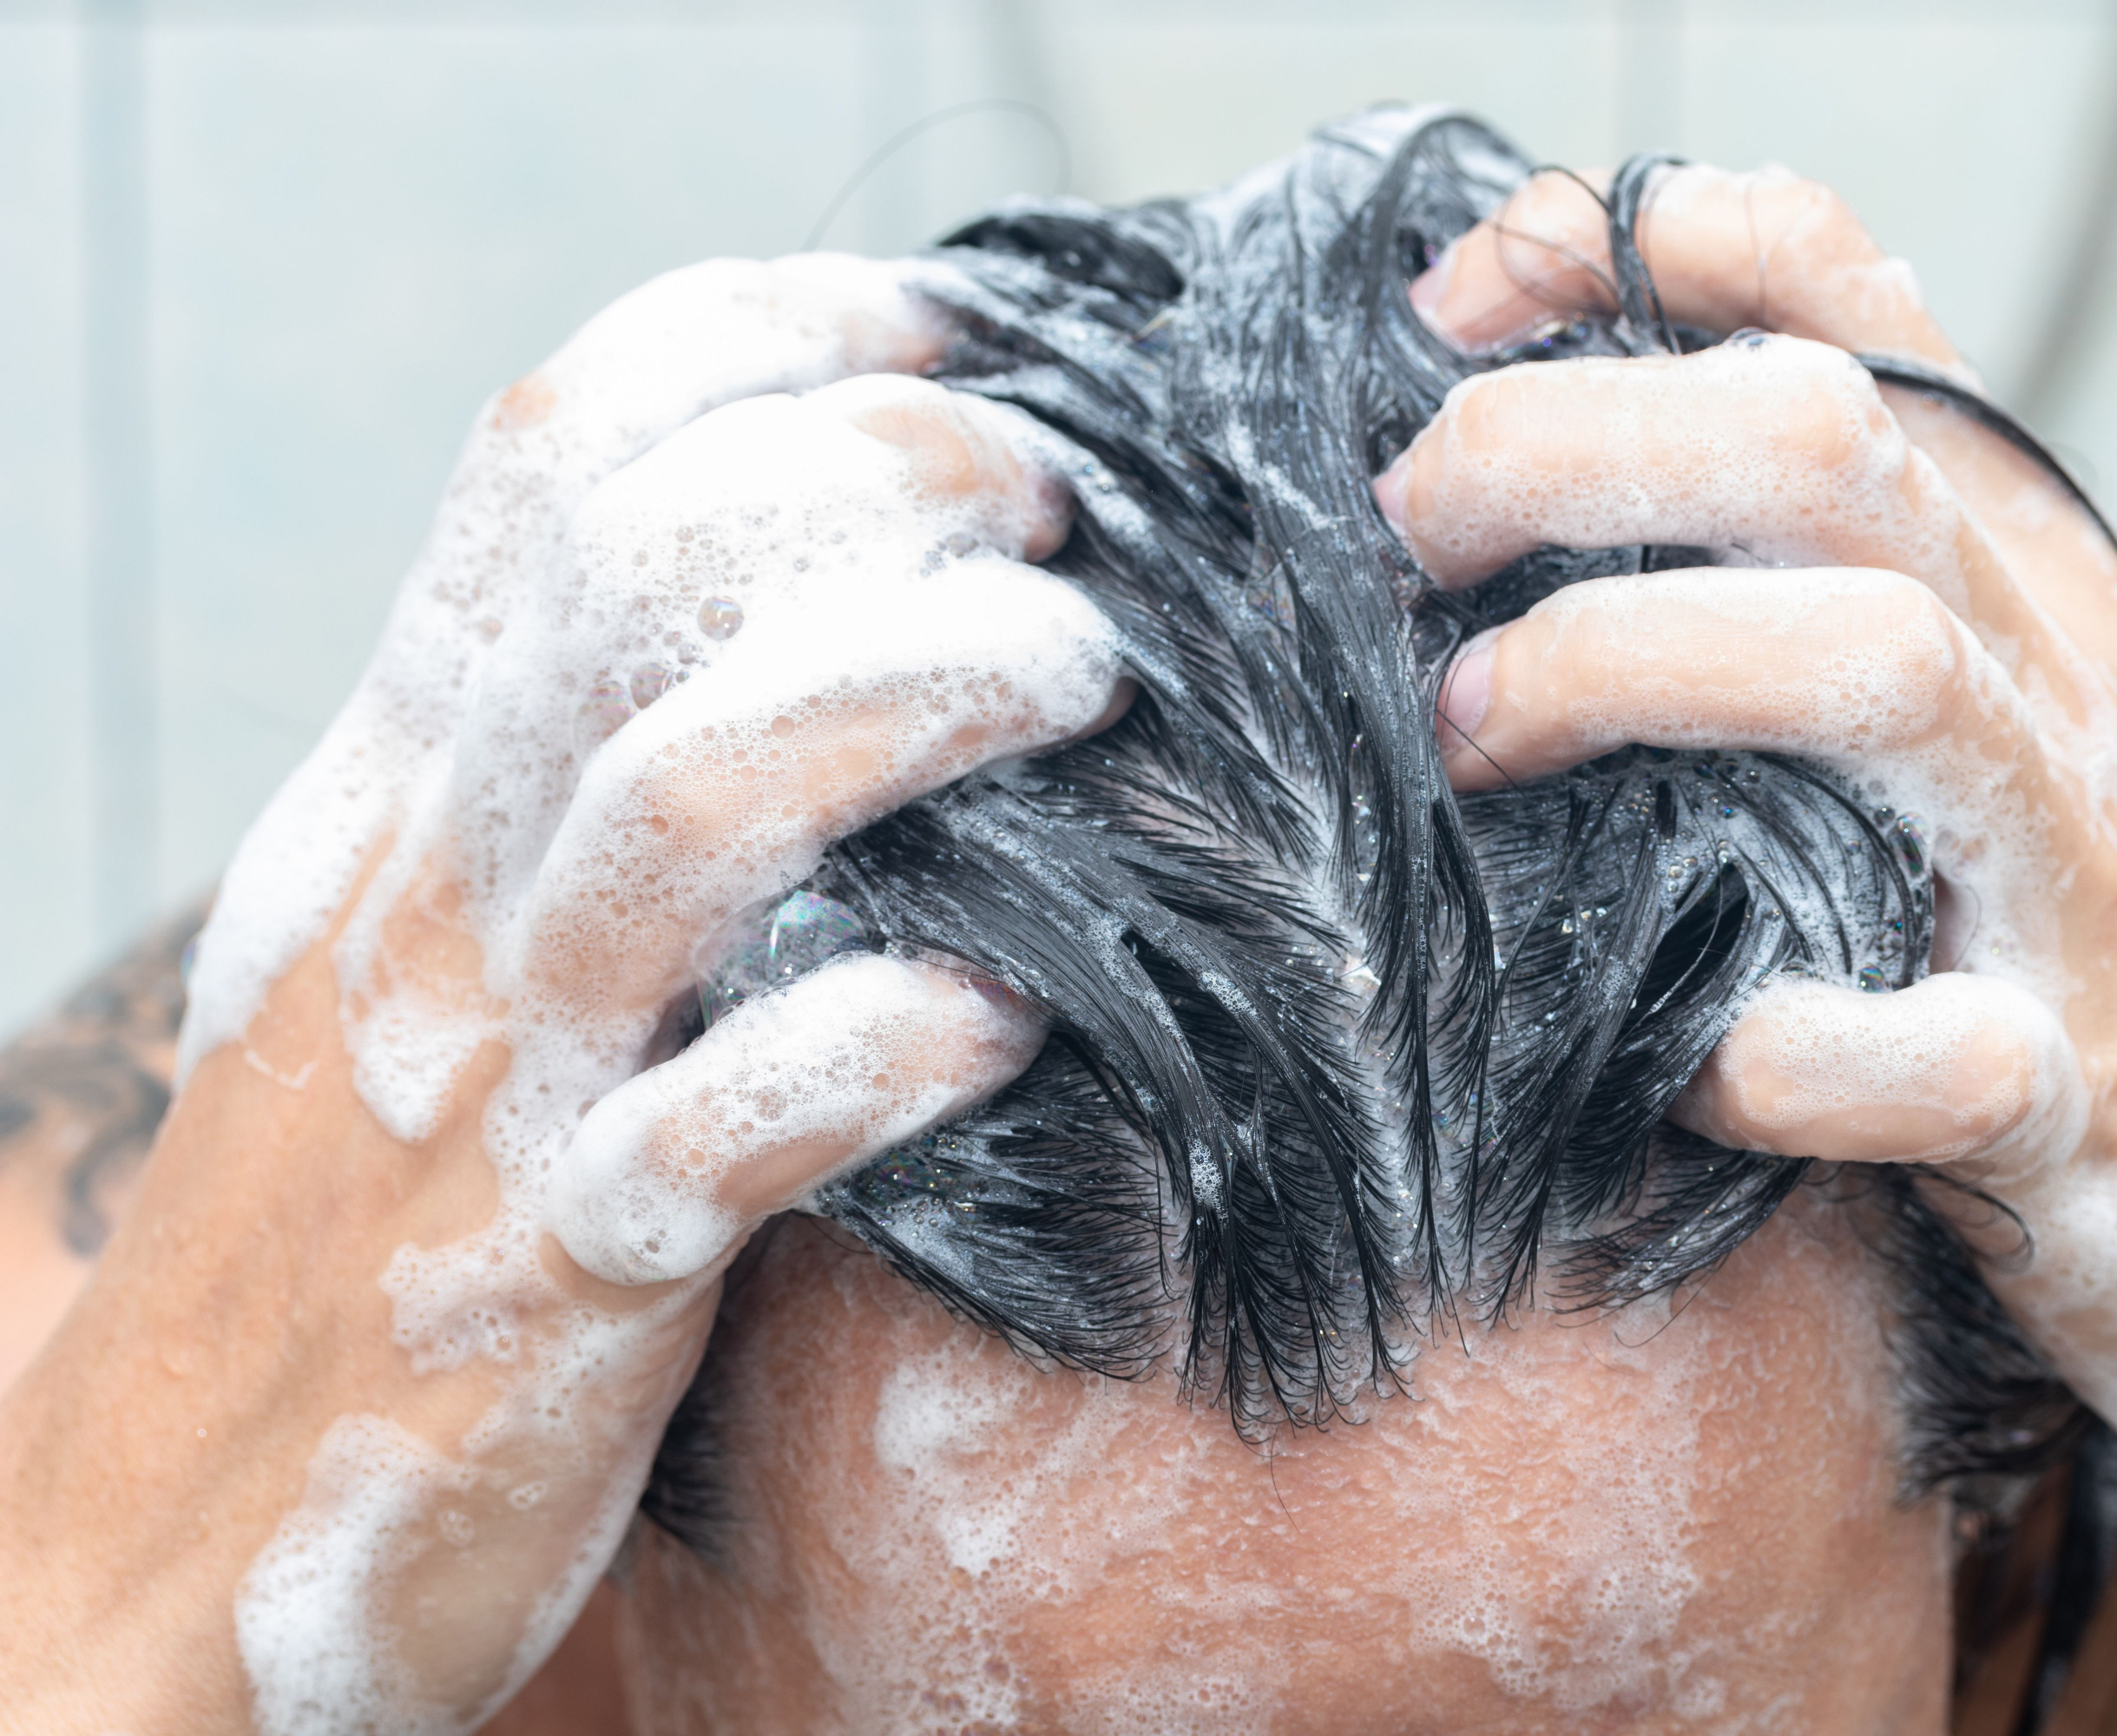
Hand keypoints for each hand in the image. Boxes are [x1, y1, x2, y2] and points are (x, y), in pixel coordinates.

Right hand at [0, 256, 1126, 1731]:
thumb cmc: (325, 1218)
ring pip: (691, 807)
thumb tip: (734, 590)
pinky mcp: (563, 1284)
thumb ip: (522, 761)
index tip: (942, 329)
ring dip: (903, 699)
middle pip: (644, 581)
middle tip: (1047, 494)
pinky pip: (727, 1130)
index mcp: (408, 783)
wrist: (155, 1545)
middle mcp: (448, 890)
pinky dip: (876, 1047)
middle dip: (870, 482)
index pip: (549, 463)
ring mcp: (499, 1082)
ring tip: (1075, 669)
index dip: (755, 345)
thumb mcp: (379, 933)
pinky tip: (1008, 1011)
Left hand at [1381, 165, 2116, 1714]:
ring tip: (1477, 737)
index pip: (1843, 305)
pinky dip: (1774, 1056)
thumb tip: (1536, 515)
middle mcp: (2048, 683)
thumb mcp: (2013, 716)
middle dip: (1571, 444)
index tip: (1448, 319)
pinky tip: (1683, 1067)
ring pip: (1875, 666)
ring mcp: (2071, 884)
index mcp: (2013, 576)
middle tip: (1407, 533)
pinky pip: (1917, 1051)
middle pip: (1820, 443)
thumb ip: (1824, 599)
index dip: (1628, 255)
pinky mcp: (2072, 1098)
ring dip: (1634, 671)